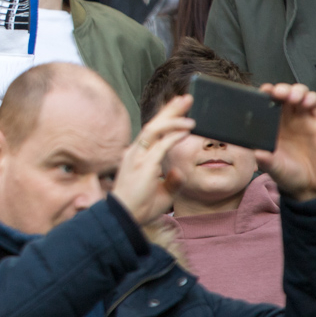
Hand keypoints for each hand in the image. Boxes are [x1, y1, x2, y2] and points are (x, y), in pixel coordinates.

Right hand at [112, 95, 195, 223]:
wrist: (125, 218)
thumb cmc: (140, 207)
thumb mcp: (162, 193)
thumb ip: (171, 182)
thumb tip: (179, 173)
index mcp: (137, 156)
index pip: (152, 131)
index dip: (166, 118)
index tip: (179, 108)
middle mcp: (135, 152)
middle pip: (154, 124)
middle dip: (170, 110)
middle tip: (186, 97)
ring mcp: (138, 157)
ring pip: (155, 129)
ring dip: (173, 118)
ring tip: (189, 111)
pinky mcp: (144, 165)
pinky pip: (161, 145)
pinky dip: (174, 136)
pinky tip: (187, 129)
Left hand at [257, 82, 315, 200]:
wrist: (311, 186)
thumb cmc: (289, 174)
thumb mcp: (273, 168)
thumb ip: (265, 160)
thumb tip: (256, 152)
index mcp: (272, 126)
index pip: (266, 104)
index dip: (264, 95)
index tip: (260, 92)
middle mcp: (287, 119)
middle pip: (282, 94)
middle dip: (279, 89)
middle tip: (276, 93)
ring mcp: (303, 119)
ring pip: (299, 94)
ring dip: (294, 90)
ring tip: (291, 97)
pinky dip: (311, 97)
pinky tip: (306, 102)